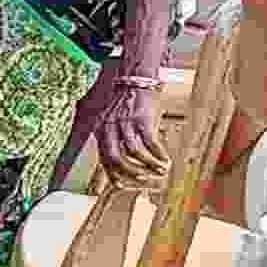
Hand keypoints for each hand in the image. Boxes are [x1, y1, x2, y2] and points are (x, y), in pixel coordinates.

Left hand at [75, 70, 164, 184]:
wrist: (134, 80)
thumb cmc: (124, 103)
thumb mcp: (111, 121)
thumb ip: (112, 138)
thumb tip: (120, 162)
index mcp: (100, 131)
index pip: (103, 159)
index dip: (113, 175)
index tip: (122, 186)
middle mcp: (110, 128)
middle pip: (116, 158)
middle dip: (131, 173)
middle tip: (143, 180)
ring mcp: (125, 123)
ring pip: (135, 152)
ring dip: (149, 165)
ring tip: (160, 170)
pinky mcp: (141, 118)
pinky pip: (150, 141)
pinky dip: (158, 153)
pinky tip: (166, 159)